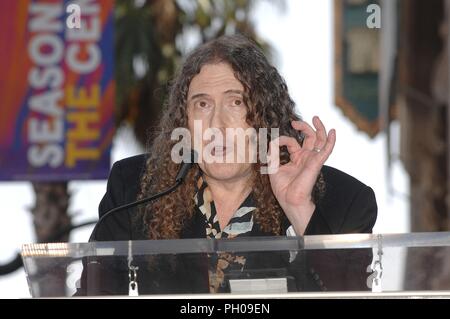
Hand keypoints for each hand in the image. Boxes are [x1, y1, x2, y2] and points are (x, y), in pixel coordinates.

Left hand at [268, 116, 335, 234]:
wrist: (289, 199)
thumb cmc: (282, 187)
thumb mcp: (273, 166)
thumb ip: (273, 152)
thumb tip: (272, 141)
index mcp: (296, 158)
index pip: (292, 142)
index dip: (282, 140)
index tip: (274, 143)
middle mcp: (306, 157)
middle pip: (310, 137)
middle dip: (304, 127)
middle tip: (294, 122)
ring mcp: (312, 159)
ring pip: (319, 140)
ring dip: (319, 128)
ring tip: (315, 118)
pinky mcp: (316, 162)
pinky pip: (327, 150)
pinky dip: (331, 140)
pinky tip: (332, 131)